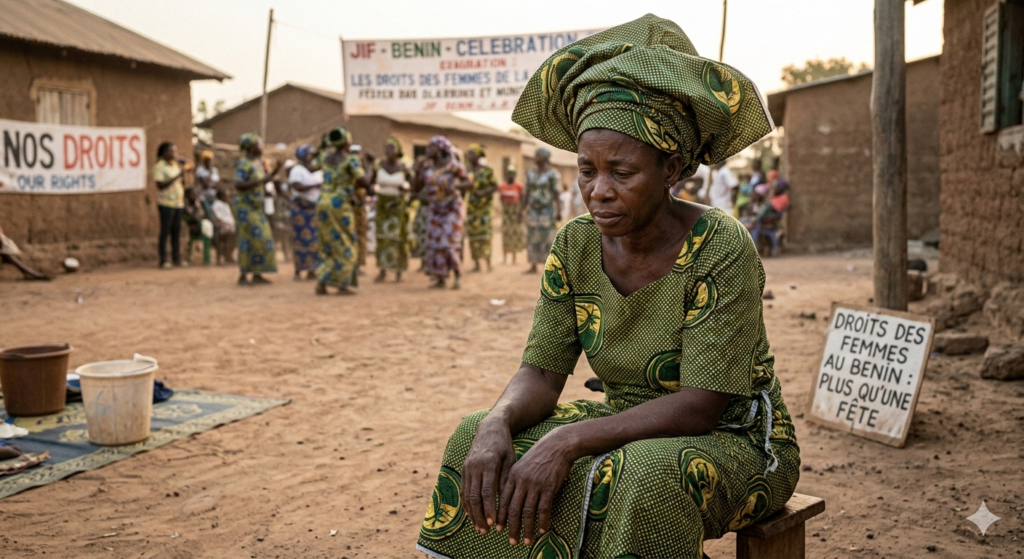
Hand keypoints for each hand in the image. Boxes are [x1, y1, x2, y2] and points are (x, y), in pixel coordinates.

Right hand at [461, 418, 515, 535]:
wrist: (489, 428)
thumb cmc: (504, 445)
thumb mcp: (510, 459)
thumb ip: (506, 478)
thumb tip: (505, 501)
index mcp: (489, 464)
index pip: (487, 491)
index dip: (490, 509)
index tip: (493, 523)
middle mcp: (475, 467)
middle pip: (474, 496)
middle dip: (479, 516)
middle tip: (485, 531)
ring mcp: (467, 468)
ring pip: (467, 495)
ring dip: (472, 514)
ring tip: (479, 528)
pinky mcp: (463, 469)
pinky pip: (463, 490)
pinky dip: (466, 505)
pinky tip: (472, 516)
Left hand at [497, 428, 574, 545]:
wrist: (558, 444)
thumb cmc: (540, 455)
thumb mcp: (522, 464)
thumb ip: (515, 480)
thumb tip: (510, 499)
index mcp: (513, 475)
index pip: (504, 500)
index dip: (501, 516)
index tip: (498, 529)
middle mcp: (522, 481)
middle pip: (514, 509)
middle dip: (512, 528)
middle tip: (511, 541)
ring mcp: (536, 484)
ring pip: (528, 512)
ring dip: (527, 529)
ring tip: (527, 541)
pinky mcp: (549, 487)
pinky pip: (544, 508)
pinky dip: (543, 521)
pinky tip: (543, 530)